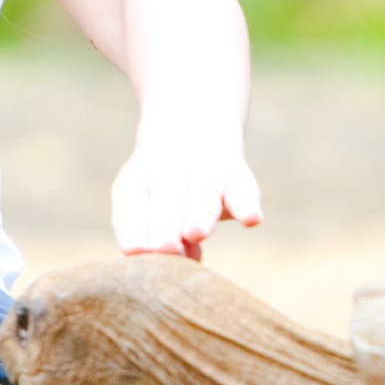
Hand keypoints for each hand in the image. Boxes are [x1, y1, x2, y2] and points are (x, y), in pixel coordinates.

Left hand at [111, 136, 263, 258]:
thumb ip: (154, 235)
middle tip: (165, 248)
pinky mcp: (238, 177)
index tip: (137, 250)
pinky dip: (247, 205)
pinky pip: (244, 191)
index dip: (135, 230)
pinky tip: (252, 219)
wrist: (192, 127)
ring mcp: (207, 173)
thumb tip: (186, 258)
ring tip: (195, 233)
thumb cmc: (159, 188)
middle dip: (165, 226)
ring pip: (203, 196)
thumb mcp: (142, 201)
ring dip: (199, 215)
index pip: (132, 208)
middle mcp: (171, 173)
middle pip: (167, 200)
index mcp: (136, 183)